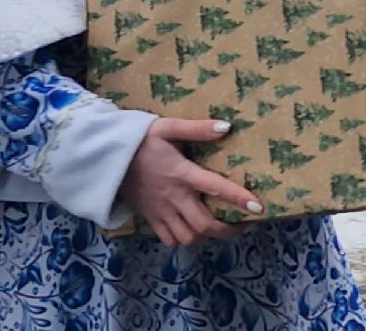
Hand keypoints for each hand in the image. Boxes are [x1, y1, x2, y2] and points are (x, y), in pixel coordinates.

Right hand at [121, 118, 262, 247]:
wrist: (106, 156)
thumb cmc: (141, 139)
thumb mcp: (167, 127)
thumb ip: (196, 129)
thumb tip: (226, 127)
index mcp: (181, 173)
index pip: (215, 187)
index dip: (238, 198)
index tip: (258, 208)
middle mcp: (174, 196)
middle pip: (204, 225)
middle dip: (227, 229)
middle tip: (242, 223)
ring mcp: (161, 211)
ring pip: (188, 237)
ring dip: (205, 235)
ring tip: (217, 225)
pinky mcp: (150, 218)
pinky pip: (170, 239)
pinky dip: (183, 238)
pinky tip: (191, 227)